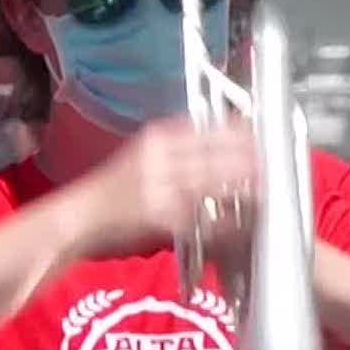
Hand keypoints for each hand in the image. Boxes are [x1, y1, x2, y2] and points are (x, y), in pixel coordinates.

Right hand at [65, 117, 257, 260]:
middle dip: (244, 159)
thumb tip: (221, 139)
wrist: (81, 216)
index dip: (235, 131)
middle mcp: (157, 159)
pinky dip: (223, 221)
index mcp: (155, 138)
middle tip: (268, 163)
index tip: (258, 133)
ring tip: (262, 188)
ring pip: (210, 184)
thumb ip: (178, 146)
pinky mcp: (160, 218)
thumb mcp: (144, 154)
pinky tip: (239, 221)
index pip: (204, 128)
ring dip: (239, 187)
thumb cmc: (115, 188)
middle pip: (212, 155)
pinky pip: (201, 217)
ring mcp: (159, 188)